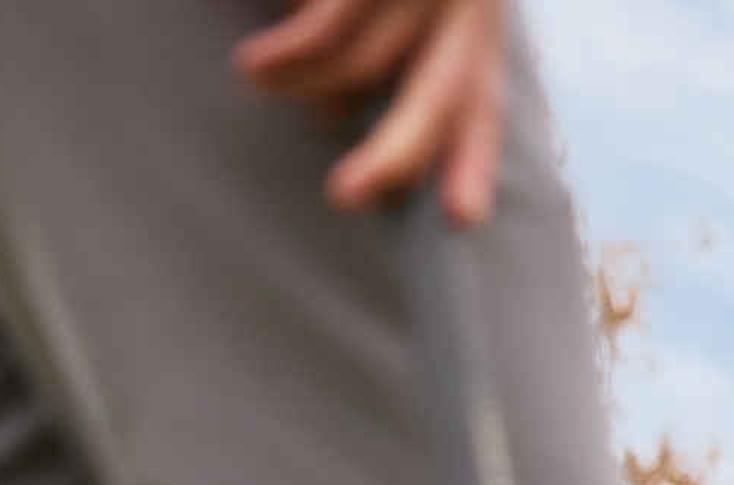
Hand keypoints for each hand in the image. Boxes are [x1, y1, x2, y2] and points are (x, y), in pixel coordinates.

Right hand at [234, 0, 507, 222]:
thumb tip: (341, 110)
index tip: (460, 215)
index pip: (478, 94)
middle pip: (440, 95)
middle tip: (343, 197)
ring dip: (302, 86)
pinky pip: (327, 31)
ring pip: (364, 66)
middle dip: (396, 155)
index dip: (470, 156)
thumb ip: (394, 38)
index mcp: (471, 10)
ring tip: (256, 75)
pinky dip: (288, 55)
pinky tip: (256, 61)